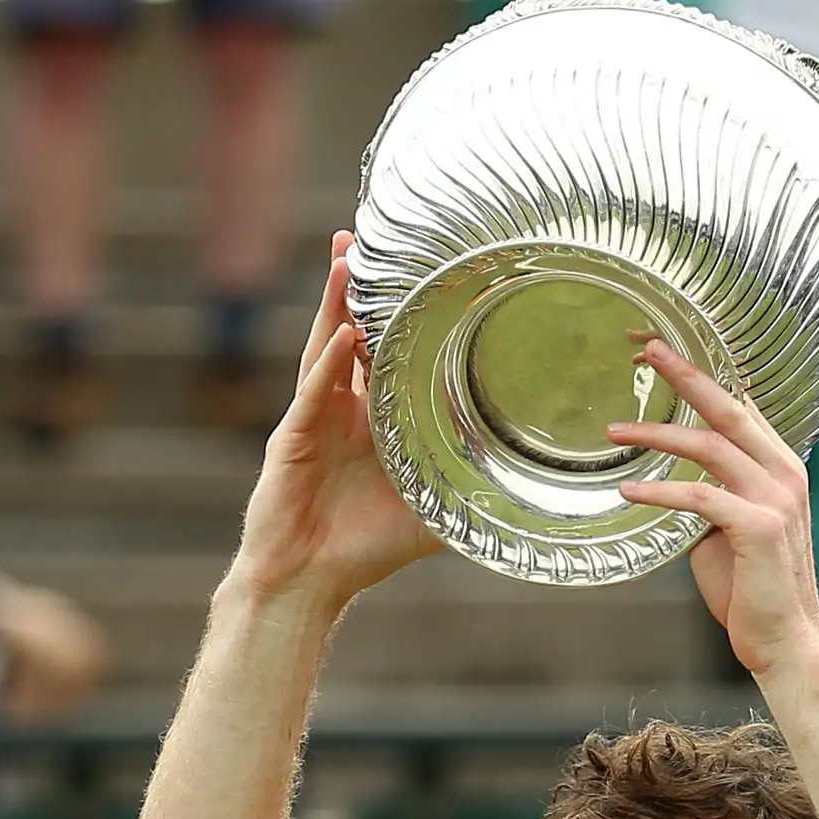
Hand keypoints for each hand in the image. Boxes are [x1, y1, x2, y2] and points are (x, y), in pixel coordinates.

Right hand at [233, 232, 441, 611]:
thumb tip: (526, 496)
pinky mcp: (292, 439)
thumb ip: (468, 495)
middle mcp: (338, 411)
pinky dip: (329, 363)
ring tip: (347, 259)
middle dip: (353, 287)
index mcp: (367, 422)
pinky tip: (344, 333)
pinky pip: (313, 393)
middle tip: (365, 236)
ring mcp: (312, 420)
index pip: (380, 355)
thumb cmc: (361, 551)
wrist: (307, 583)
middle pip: (345, 334)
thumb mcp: (430, 517)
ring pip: (324, 349)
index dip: (391, 316)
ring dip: (335, 303)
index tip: (409, 273)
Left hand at [605, 336, 818, 680]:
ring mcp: (775, 499)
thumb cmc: (754, 589)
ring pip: (710, 446)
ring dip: (657, 434)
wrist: (786, 640)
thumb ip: (707, 497)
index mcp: (779, 467)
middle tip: (645, 348)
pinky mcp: (759, 528)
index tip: (661, 353)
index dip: (701, 376)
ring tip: (614, 430)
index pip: (740, 406)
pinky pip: (701, 497)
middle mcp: (783, 474)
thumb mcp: (729, 529)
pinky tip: (629, 491)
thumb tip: (668, 485)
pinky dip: (661, 491)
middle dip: (685, 374)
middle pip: (729, 408)